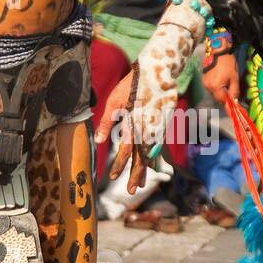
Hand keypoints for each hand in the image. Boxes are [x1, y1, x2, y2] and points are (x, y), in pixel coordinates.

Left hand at [94, 69, 149, 193]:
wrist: (159, 71)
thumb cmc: (133, 84)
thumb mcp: (115, 101)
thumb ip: (107, 122)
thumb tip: (100, 141)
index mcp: (135, 125)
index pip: (126, 151)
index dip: (119, 165)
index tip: (111, 176)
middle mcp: (148, 130)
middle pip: (142, 158)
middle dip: (137, 175)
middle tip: (133, 191)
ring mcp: (157, 128)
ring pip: (151, 153)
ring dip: (145, 168)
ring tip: (141, 182)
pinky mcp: (162, 124)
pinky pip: (156, 145)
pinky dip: (153, 156)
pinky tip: (150, 163)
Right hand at [202, 52, 239, 104]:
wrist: (218, 51)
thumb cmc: (228, 63)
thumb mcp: (234, 78)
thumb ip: (234, 91)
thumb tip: (235, 101)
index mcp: (215, 87)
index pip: (222, 101)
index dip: (228, 104)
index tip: (233, 109)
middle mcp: (207, 87)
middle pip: (217, 98)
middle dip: (225, 97)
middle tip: (231, 91)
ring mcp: (204, 82)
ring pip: (214, 93)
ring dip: (220, 92)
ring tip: (226, 83)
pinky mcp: (204, 79)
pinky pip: (211, 87)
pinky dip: (217, 87)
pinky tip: (221, 80)